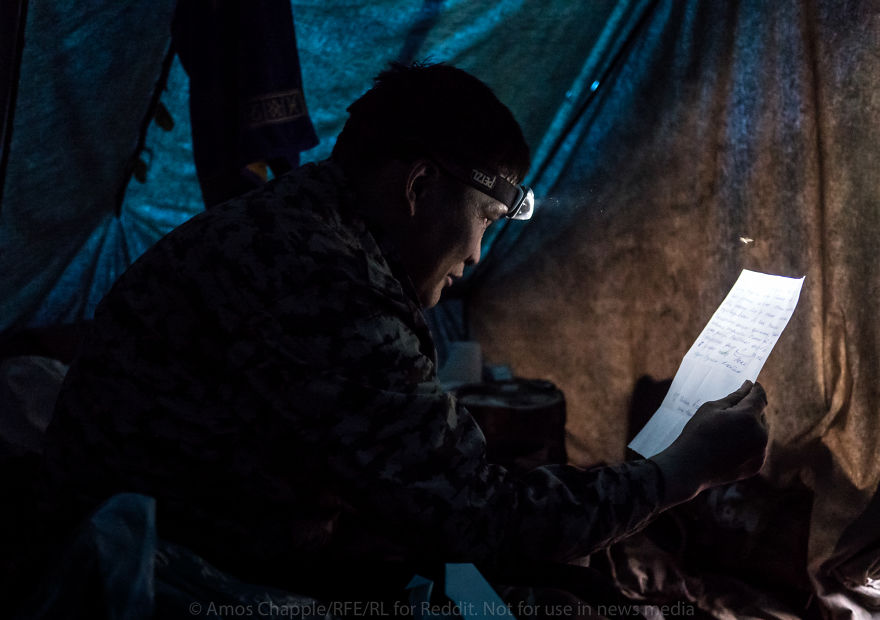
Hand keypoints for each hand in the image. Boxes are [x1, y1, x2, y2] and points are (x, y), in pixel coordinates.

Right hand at [650, 380, 768, 504]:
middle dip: (750, 410)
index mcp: (748, 417)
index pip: (759, 396)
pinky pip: (757, 448)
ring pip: (761, 432)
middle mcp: (760, 435)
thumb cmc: (697, 433)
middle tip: (730, 412)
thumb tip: (748, 386)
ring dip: (750, 427)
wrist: (689, 467)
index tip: (750, 385)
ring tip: (728, 430)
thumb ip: (735, 397)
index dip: (755, 388)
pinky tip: (730, 445)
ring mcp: (760, 452)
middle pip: (761, 415)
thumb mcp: (712, 408)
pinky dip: (749, 444)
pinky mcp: (756, 466)